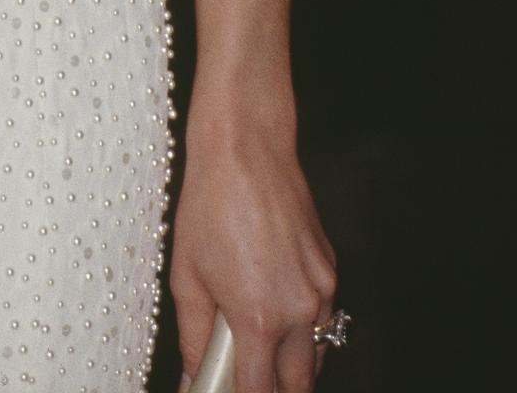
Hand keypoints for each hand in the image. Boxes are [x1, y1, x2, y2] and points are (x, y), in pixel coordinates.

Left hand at [170, 102, 335, 392]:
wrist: (246, 147)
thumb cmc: (211, 203)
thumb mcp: (187, 276)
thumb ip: (194, 337)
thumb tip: (195, 374)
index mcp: (260, 317)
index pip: (261, 392)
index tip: (227, 392)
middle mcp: (300, 309)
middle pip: (299, 386)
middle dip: (275, 391)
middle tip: (246, 380)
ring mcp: (321, 289)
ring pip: (315, 353)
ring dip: (292, 363)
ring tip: (258, 348)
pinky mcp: (329, 269)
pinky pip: (322, 317)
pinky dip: (302, 326)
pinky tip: (274, 307)